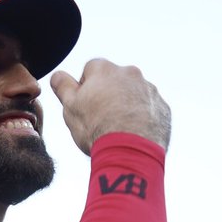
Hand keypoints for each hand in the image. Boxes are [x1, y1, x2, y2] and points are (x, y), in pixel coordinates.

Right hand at [50, 58, 171, 153]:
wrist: (130, 151)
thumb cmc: (96, 128)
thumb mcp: (70, 107)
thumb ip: (63, 87)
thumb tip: (57, 75)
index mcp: (105, 70)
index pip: (90, 70)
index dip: (85, 88)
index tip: (85, 106)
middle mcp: (130, 73)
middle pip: (114, 81)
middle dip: (108, 95)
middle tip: (101, 120)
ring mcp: (150, 90)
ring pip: (134, 94)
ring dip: (126, 107)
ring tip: (118, 130)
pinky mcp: (163, 108)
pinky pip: (150, 110)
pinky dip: (142, 119)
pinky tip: (133, 136)